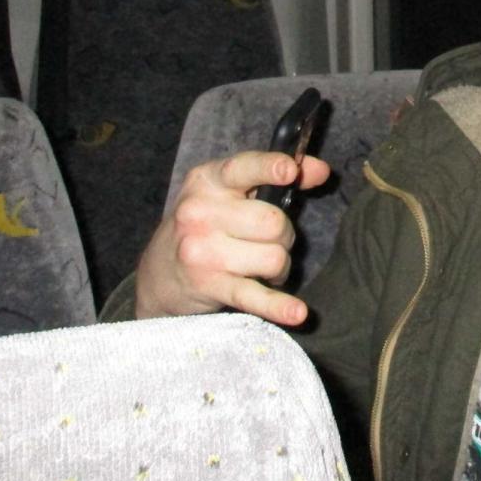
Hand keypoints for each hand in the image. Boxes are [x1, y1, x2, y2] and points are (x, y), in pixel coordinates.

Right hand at [134, 150, 331, 324]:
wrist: (159, 272)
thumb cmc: (206, 224)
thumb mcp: (230, 192)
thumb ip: (275, 178)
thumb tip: (321, 170)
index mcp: (208, 180)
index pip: (244, 168)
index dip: (270, 168)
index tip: (289, 170)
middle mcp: (200, 211)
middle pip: (273, 221)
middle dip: (285, 235)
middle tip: (271, 242)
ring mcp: (202, 250)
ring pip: (274, 257)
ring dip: (279, 266)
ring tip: (262, 266)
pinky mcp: (209, 285)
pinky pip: (255, 296)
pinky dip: (279, 306)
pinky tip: (297, 312)